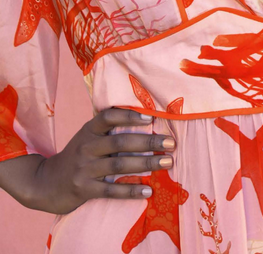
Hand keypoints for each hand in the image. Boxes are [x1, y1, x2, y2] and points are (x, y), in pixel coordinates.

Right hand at [29, 108, 175, 213]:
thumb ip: (108, 128)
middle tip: (171, 143)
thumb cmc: (77, 154)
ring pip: (119, 166)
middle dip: (148, 143)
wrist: (47, 183)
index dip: (129, 116)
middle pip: (120, 142)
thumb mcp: (88, 136)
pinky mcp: (85, 190)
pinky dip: (130, 191)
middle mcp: (86, 147)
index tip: (151, 118)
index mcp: (89, 130)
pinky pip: (111, 191)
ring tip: (167, 162)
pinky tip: (148, 190)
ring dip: (146, 164)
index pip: (108, 117)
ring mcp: (85, 169)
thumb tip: (145, 117)